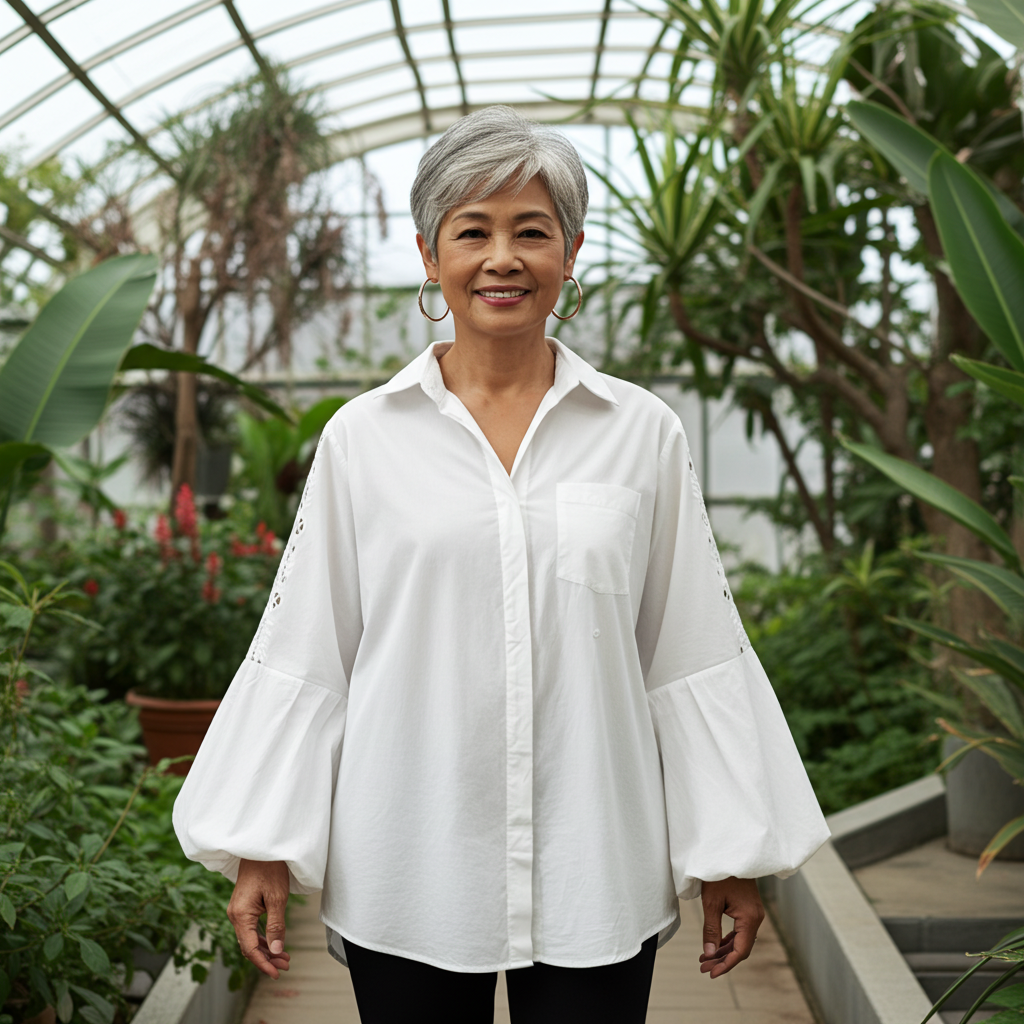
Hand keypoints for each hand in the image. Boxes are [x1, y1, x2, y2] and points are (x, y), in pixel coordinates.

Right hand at [226, 859, 291, 978]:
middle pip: (249, 946)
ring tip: (284, 958)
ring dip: (266, 949)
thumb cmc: (270, 869)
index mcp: (240, 915)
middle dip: (268, 958)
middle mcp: (235, 915)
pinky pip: (251, 929)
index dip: (264, 963)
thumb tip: (277, 950)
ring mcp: (237, 911)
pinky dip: (262, 938)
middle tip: (286, 966)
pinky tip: (275, 943)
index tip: (277, 973)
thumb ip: (276, 925)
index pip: (250, 948)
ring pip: (250, 938)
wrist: (261, 849)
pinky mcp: (243, 906)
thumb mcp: (277, 898)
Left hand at [698, 876, 763, 978]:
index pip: (740, 951)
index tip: (711, 973)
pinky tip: (716, 945)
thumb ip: (711, 930)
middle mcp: (756, 918)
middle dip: (722, 960)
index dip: (726, 965)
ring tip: (706, 959)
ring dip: (724, 951)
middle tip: (704, 968)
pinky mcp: (748, 909)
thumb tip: (710, 954)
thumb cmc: (720, 874)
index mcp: (750, 918)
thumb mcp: (711, 903)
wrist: (729, 853)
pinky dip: (728, 940)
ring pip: (740, 940)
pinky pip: (740, 931)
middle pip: (741, 948)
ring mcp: (754, 914)